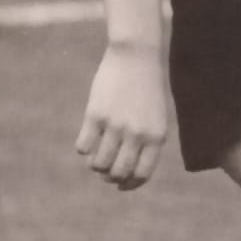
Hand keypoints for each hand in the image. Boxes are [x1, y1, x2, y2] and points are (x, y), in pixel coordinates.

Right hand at [75, 43, 167, 190]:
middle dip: (110, 177)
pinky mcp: (95, 115)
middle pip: (118, 172)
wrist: (138, 55)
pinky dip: (83, 149)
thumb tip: (126, 170)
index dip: (129, 184)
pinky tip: (87, 139)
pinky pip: (83, 146)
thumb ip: (147, 141)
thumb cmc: (148, 87)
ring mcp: (116, 125)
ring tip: (95, 157)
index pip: (142, 174)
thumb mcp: (157, 116)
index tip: (120, 185)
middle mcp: (137, 135)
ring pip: (99, 164)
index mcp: (156, 137)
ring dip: (95, 165)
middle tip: (105, 171)